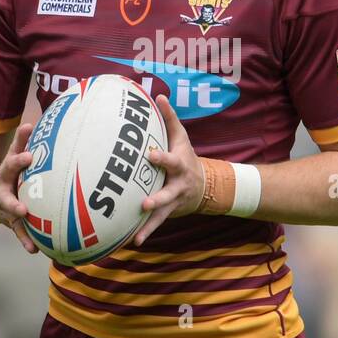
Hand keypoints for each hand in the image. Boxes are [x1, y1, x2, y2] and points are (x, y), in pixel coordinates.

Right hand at [0, 122, 39, 254]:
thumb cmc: (8, 172)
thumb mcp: (11, 157)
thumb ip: (20, 143)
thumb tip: (30, 124)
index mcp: (5, 175)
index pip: (11, 165)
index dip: (19, 161)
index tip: (29, 157)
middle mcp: (2, 193)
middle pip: (6, 198)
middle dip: (13, 203)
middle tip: (23, 208)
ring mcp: (4, 209)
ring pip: (11, 218)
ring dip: (20, 226)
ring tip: (30, 240)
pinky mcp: (10, 222)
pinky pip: (19, 232)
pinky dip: (25, 241)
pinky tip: (34, 250)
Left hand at [133, 95, 204, 246]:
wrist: (205, 186)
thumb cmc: (185, 156)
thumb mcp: (181, 137)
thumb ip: (169, 118)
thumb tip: (158, 95)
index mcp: (179, 165)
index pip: (169, 160)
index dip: (160, 158)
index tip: (149, 155)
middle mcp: (177, 185)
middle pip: (167, 193)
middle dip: (157, 198)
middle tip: (143, 202)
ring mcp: (173, 201)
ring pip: (161, 213)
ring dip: (150, 222)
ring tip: (137, 233)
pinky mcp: (168, 212)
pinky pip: (155, 224)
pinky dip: (145, 233)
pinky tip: (132, 242)